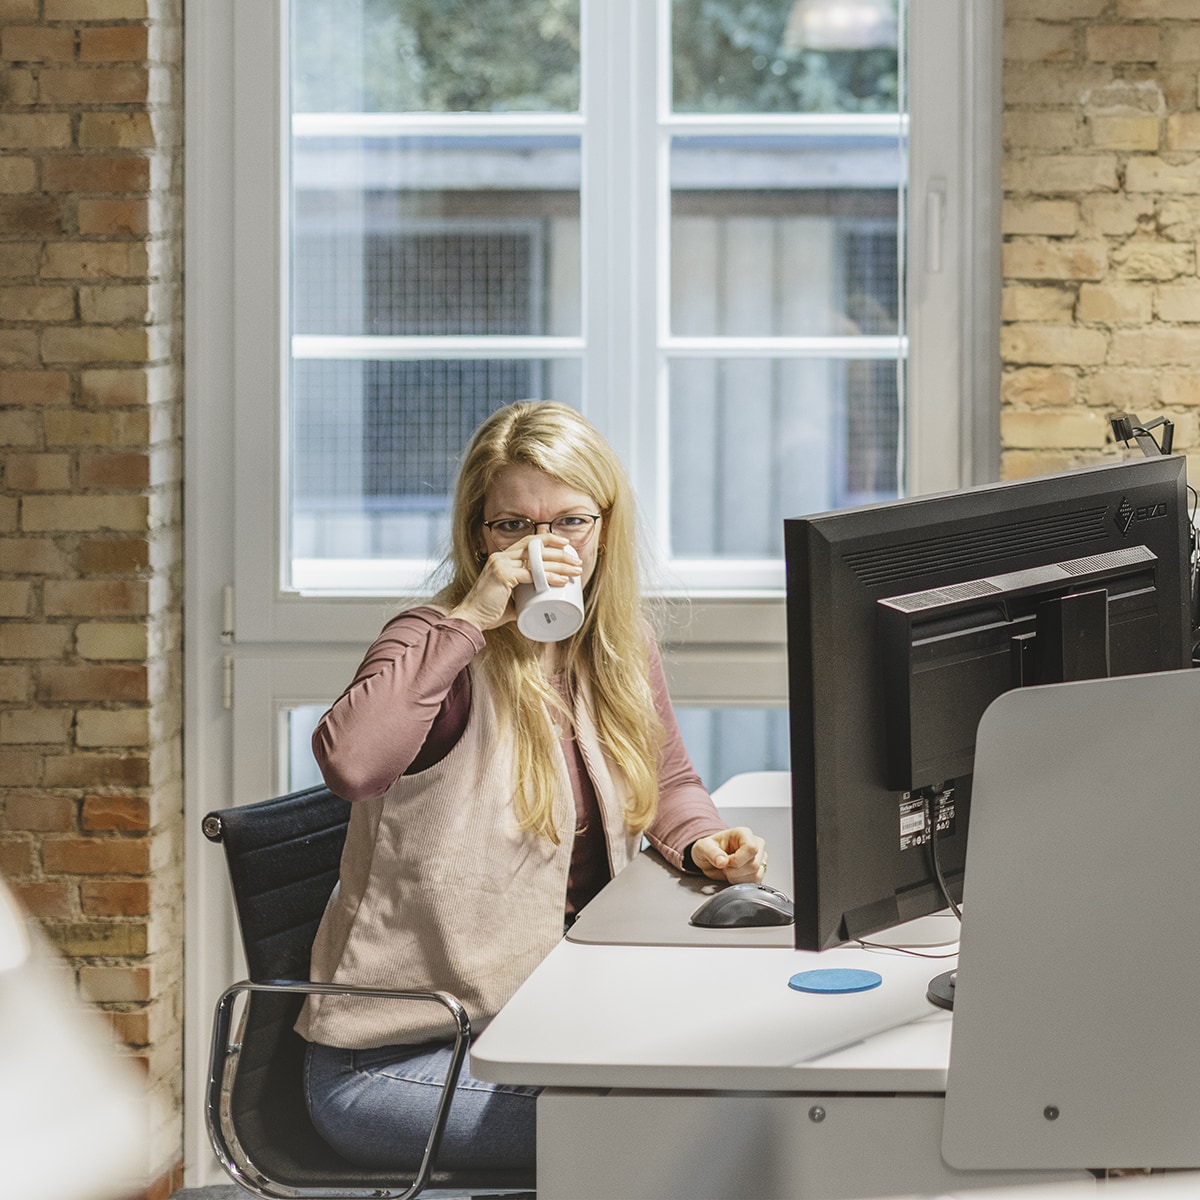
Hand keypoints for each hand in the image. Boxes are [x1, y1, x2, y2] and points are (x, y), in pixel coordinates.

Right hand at [449, 535, 581, 632]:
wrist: (471, 619)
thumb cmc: (489, 611)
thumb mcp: (509, 598)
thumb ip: (523, 596)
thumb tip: (540, 602)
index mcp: (501, 558)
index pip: (528, 541)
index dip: (549, 539)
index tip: (566, 545)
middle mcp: (501, 557)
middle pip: (537, 547)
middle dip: (560, 554)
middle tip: (576, 563)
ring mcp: (501, 564)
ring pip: (537, 559)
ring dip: (560, 564)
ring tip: (575, 571)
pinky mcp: (503, 575)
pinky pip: (532, 574)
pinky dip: (549, 577)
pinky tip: (561, 580)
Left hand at [690, 827, 766, 883]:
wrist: (711, 858)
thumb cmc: (709, 849)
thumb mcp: (703, 847)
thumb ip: (711, 853)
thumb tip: (722, 861)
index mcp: (743, 833)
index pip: (751, 848)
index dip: (737, 860)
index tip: (726, 863)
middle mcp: (755, 844)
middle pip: (754, 864)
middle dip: (735, 871)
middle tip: (724, 867)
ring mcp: (760, 857)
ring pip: (756, 874)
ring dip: (737, 878)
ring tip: (728, 870)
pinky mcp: (760, 870)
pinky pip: (756, 881)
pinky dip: (741, 883)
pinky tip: (733, 876)